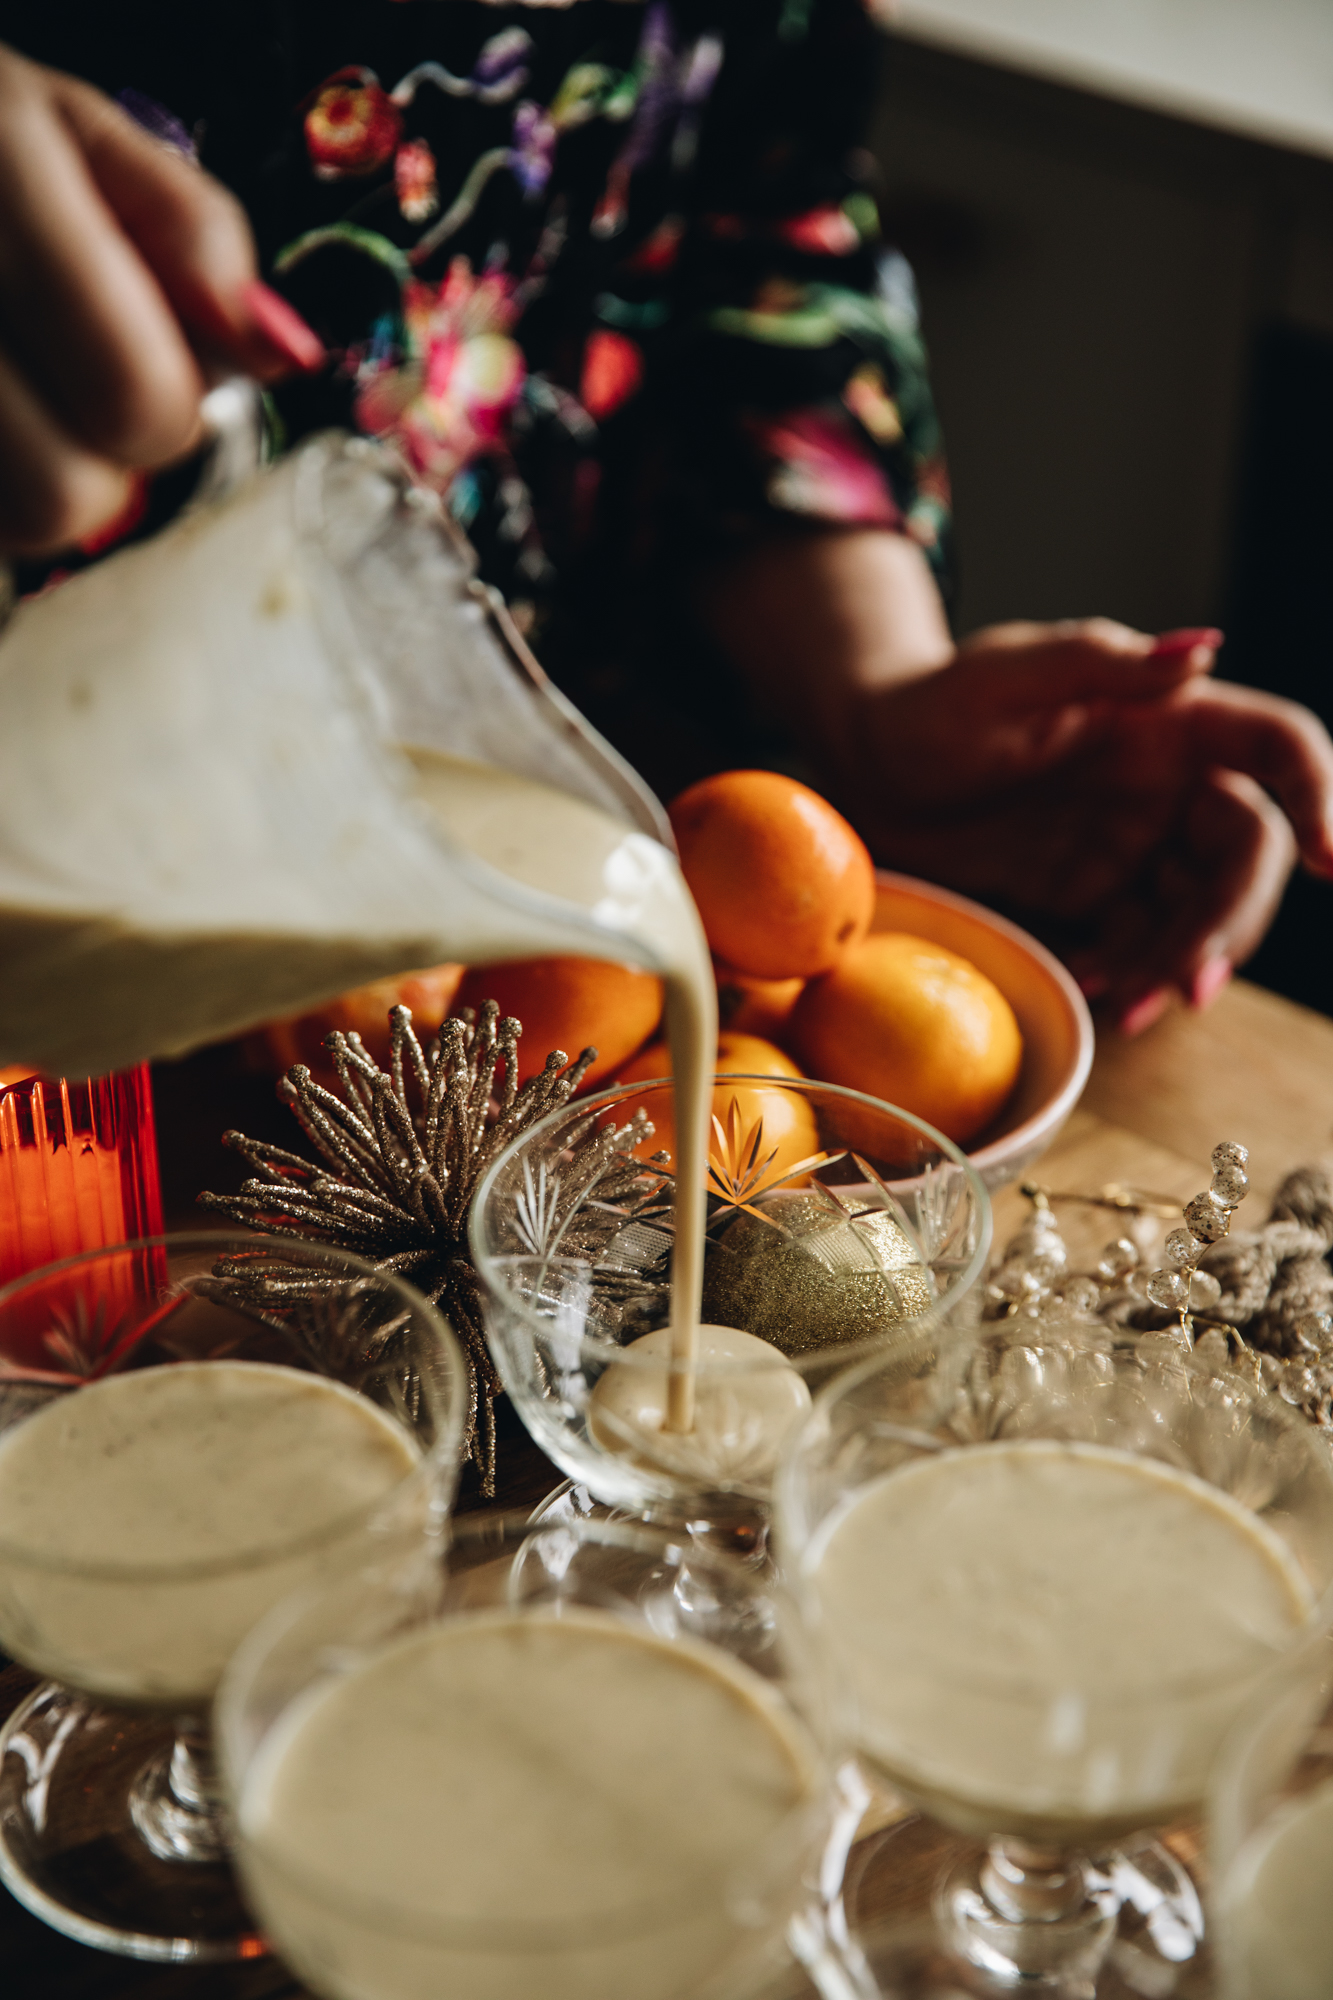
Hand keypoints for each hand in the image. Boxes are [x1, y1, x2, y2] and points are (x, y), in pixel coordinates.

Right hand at [0, 46, 321, 553]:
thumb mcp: (78, 132)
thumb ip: (192, 232)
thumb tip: (274, 349)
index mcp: (0, 179)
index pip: (137, 395)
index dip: (171, 408)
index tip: (160, 373)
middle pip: (66, 494)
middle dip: (103, 463)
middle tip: (84, 398)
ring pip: (12, 524)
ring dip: (40, 481)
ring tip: (30, 403)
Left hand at [698, 531, 1332, 1030]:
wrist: (861, 763)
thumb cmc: (927, 701)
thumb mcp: (1004, 674)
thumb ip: (1101, 664)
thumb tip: (1203, 650)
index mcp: (1165, 719)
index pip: (1277, 748)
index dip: (1321, 796)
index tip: (1329, 861)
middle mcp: (1165, 780)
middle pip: (1246, 854)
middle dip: (1227, 921)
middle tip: (1183, 985)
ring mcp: (1133, 840)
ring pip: (1199, 909)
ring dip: (1179, 964)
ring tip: (1127, 1006)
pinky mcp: (1095, 889)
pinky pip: (1139, 940)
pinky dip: (1127, 974)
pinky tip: (1090, 989)